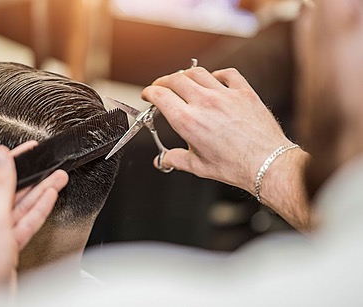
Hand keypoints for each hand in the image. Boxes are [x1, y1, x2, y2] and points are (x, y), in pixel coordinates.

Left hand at [0, 144, 68, 303]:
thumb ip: (0, 183)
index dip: (12, 160)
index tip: (27, 150)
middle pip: (10, 190)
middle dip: (32, 178)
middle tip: (48, 165)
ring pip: (20, 206)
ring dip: (40, 192)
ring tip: (57, 178)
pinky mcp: (7, 244)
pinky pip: (24, 222)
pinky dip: (38, 210)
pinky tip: (49, 198)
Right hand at [142, 67, 292, 193]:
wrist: (267, 164)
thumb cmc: (236, 166)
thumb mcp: (198, 166)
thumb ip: (176, 159)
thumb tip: (164, 160)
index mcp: (189, 121)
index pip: (160, 95)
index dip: (149, 92)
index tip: (148, 94)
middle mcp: (205, 103)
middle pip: (175, 79)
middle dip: (163, 81)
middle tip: (161, 87)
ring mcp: (225, 95)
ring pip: (198, 72)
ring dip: (185, 75)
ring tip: (183, 81)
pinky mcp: (244, 92)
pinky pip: (227, 73)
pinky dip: (216, 74)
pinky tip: (214, 80)